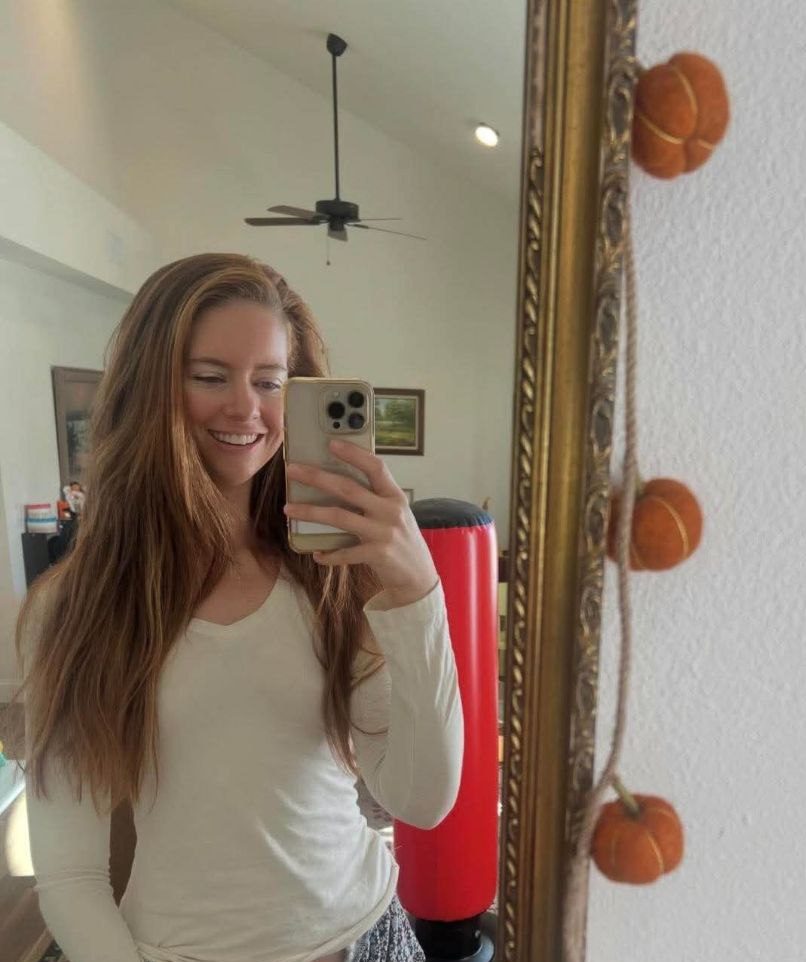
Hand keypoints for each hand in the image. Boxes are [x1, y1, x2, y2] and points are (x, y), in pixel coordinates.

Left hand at [284, 439, 437, 606]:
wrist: (419, 575)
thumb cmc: (401, 539)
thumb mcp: (395, 513)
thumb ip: (375, 498)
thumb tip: (337, 481)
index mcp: (395, 496)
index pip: (375, 467)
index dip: (354, 454)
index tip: (331, 443)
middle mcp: (390, 511)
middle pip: (348, 488)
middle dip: (317, 477)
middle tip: (292, 470)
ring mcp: (383, 533)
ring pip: (339, 517)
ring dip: (310, 512)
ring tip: (288, 509)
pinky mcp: (377, 555)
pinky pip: (345, 552)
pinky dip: (329, 554)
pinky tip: (316, 554)